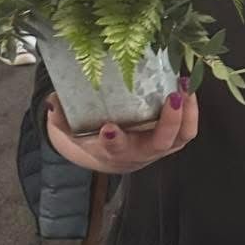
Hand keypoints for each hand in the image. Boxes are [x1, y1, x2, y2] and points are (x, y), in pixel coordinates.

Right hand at [45, 83, 197, 173]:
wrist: (106, 157)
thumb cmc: (89, 138)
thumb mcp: (70, 132)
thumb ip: (60, 119)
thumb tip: (52, 104)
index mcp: (113, 151)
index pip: (115, 149)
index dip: (113, 140)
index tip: (108, 128)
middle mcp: (140, 152)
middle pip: (159, 144)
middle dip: (168, 122)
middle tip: (172, 97)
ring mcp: (158, 147)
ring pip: (180, 138)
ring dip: (188, 115)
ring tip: (187, 88)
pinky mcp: (171, 140)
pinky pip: (187, 130)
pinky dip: (192, 111)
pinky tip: (190, 87)